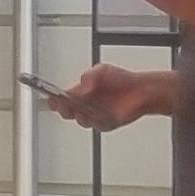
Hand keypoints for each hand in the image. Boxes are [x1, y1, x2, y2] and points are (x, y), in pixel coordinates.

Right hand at [46, 65, 162, 130]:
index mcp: (81, 92)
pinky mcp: (106, 124)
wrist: (141, 91)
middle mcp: (86, 105)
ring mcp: (95, 115)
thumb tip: (81, 86)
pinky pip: (97, 125)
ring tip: (82, 109)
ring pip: (81, 120)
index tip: (53, 97)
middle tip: (64, 105)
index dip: (55, 99)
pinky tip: (96, 114)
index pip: (62, 98)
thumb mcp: (102, 70)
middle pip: (67, 112)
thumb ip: (89, 76)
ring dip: (80, 115)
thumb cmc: (122, 80)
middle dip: (63, 109)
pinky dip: (96, 120)